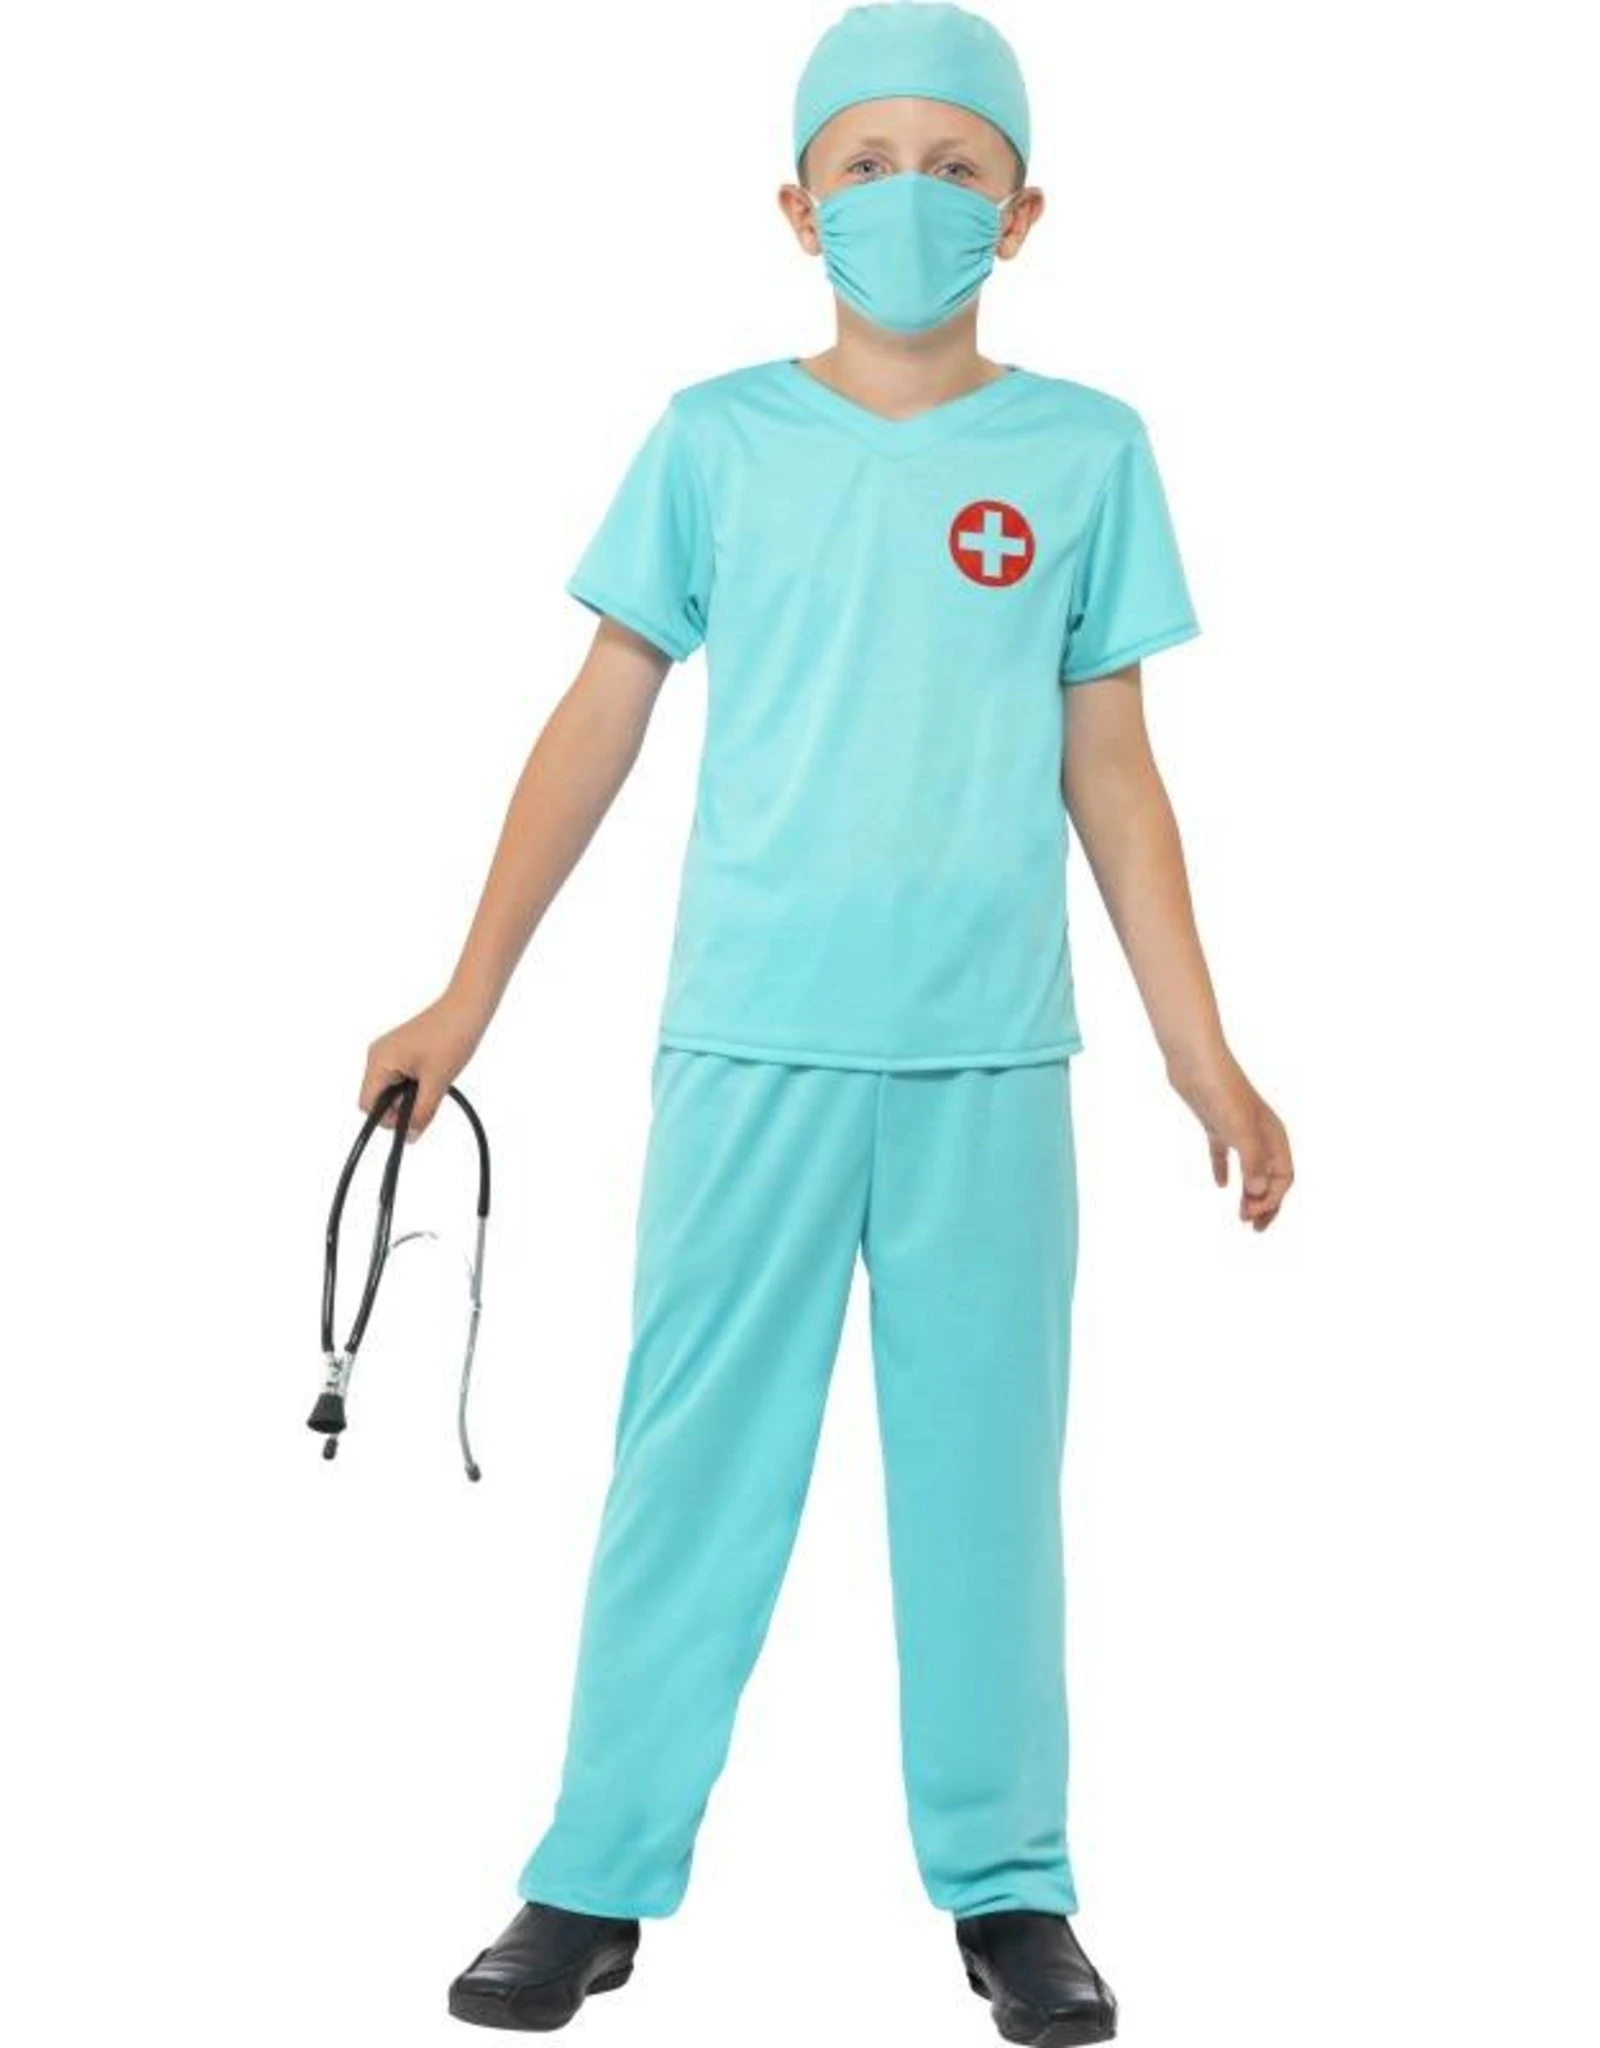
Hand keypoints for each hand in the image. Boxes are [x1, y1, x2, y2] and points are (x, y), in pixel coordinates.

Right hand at [360, 990, 487, 1141]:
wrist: (467, 1007)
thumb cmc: (451, 1037)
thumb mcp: (437, 1083)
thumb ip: (422, 1113)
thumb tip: (409, 1138)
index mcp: (378, 1061)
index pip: (367, 1105)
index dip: (388, 1118)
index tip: (413, 1117)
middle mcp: (377, 1055)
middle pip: (379, 1098)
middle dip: (402, 1106)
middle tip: (429, 1096)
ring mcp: (389, 1051)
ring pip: (392, 1089)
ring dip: (411, 1094)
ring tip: (435, 1081)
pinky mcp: (402, 1049)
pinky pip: (401, 1077)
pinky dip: (416, 1084)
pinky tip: (434, 1075)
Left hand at [1167, 1045, 1293, 1230]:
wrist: (1194, 1059)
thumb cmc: (1220, 1091)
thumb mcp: (1238, 1130)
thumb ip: (1252, 1162)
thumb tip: (1258, 1194)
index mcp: (1274, 1135)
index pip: (1283, 1176)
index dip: (1272, 1200)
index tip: (1251, 1216)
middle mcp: (1261, 1133)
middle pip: (1271, 1176)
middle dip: (1265, 1204)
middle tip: (1254, 1229)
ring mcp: (1238, 1129)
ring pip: (1250, 1169)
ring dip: (1248, 1193)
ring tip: (1240, 1217)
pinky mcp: (1216, 1124)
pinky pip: (1224, 1153)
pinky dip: (1224, 1170)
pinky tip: (1219, 1185)